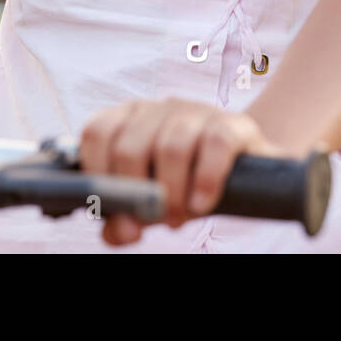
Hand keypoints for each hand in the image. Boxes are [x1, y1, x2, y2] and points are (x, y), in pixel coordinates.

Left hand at [78, 97, 287, 246]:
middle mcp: (159, 108)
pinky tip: (202, 203)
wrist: (243, 172)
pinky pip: (215, 144)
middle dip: (139, 195)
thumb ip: (125, 217)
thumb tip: (118, 231)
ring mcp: (196, 111)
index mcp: (129, 119)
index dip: (99, 174)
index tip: (115, 206)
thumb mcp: (150, 200)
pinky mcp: (232, 124)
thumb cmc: (185, 181)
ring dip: (172, 194)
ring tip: (180, 217)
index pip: (97, 134)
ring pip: (171, 147)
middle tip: (156, 219)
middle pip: (130, 148)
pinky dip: (205, 180)